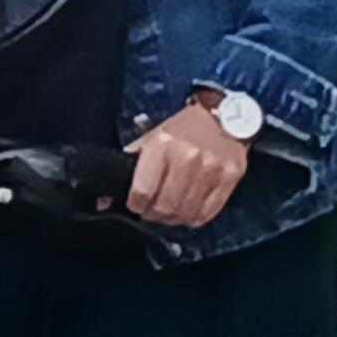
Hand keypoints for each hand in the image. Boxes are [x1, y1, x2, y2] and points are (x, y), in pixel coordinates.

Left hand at [128, 102, 250, 229]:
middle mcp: (187, 158)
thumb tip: (106, 199)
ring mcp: (211, 169)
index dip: (136, 205)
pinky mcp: (230, 177)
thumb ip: (131, 165)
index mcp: (161, 146)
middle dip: (153, 215)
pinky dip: (194, 218)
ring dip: (173, 219)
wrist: (224, 116)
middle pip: (164, 206)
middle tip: (151, 212)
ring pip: (185, 213)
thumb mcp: (152, 138)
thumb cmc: (183, 130)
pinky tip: (188, 212)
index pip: (142, 191)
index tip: (135, 205)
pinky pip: (208, 212)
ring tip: (168, 214)